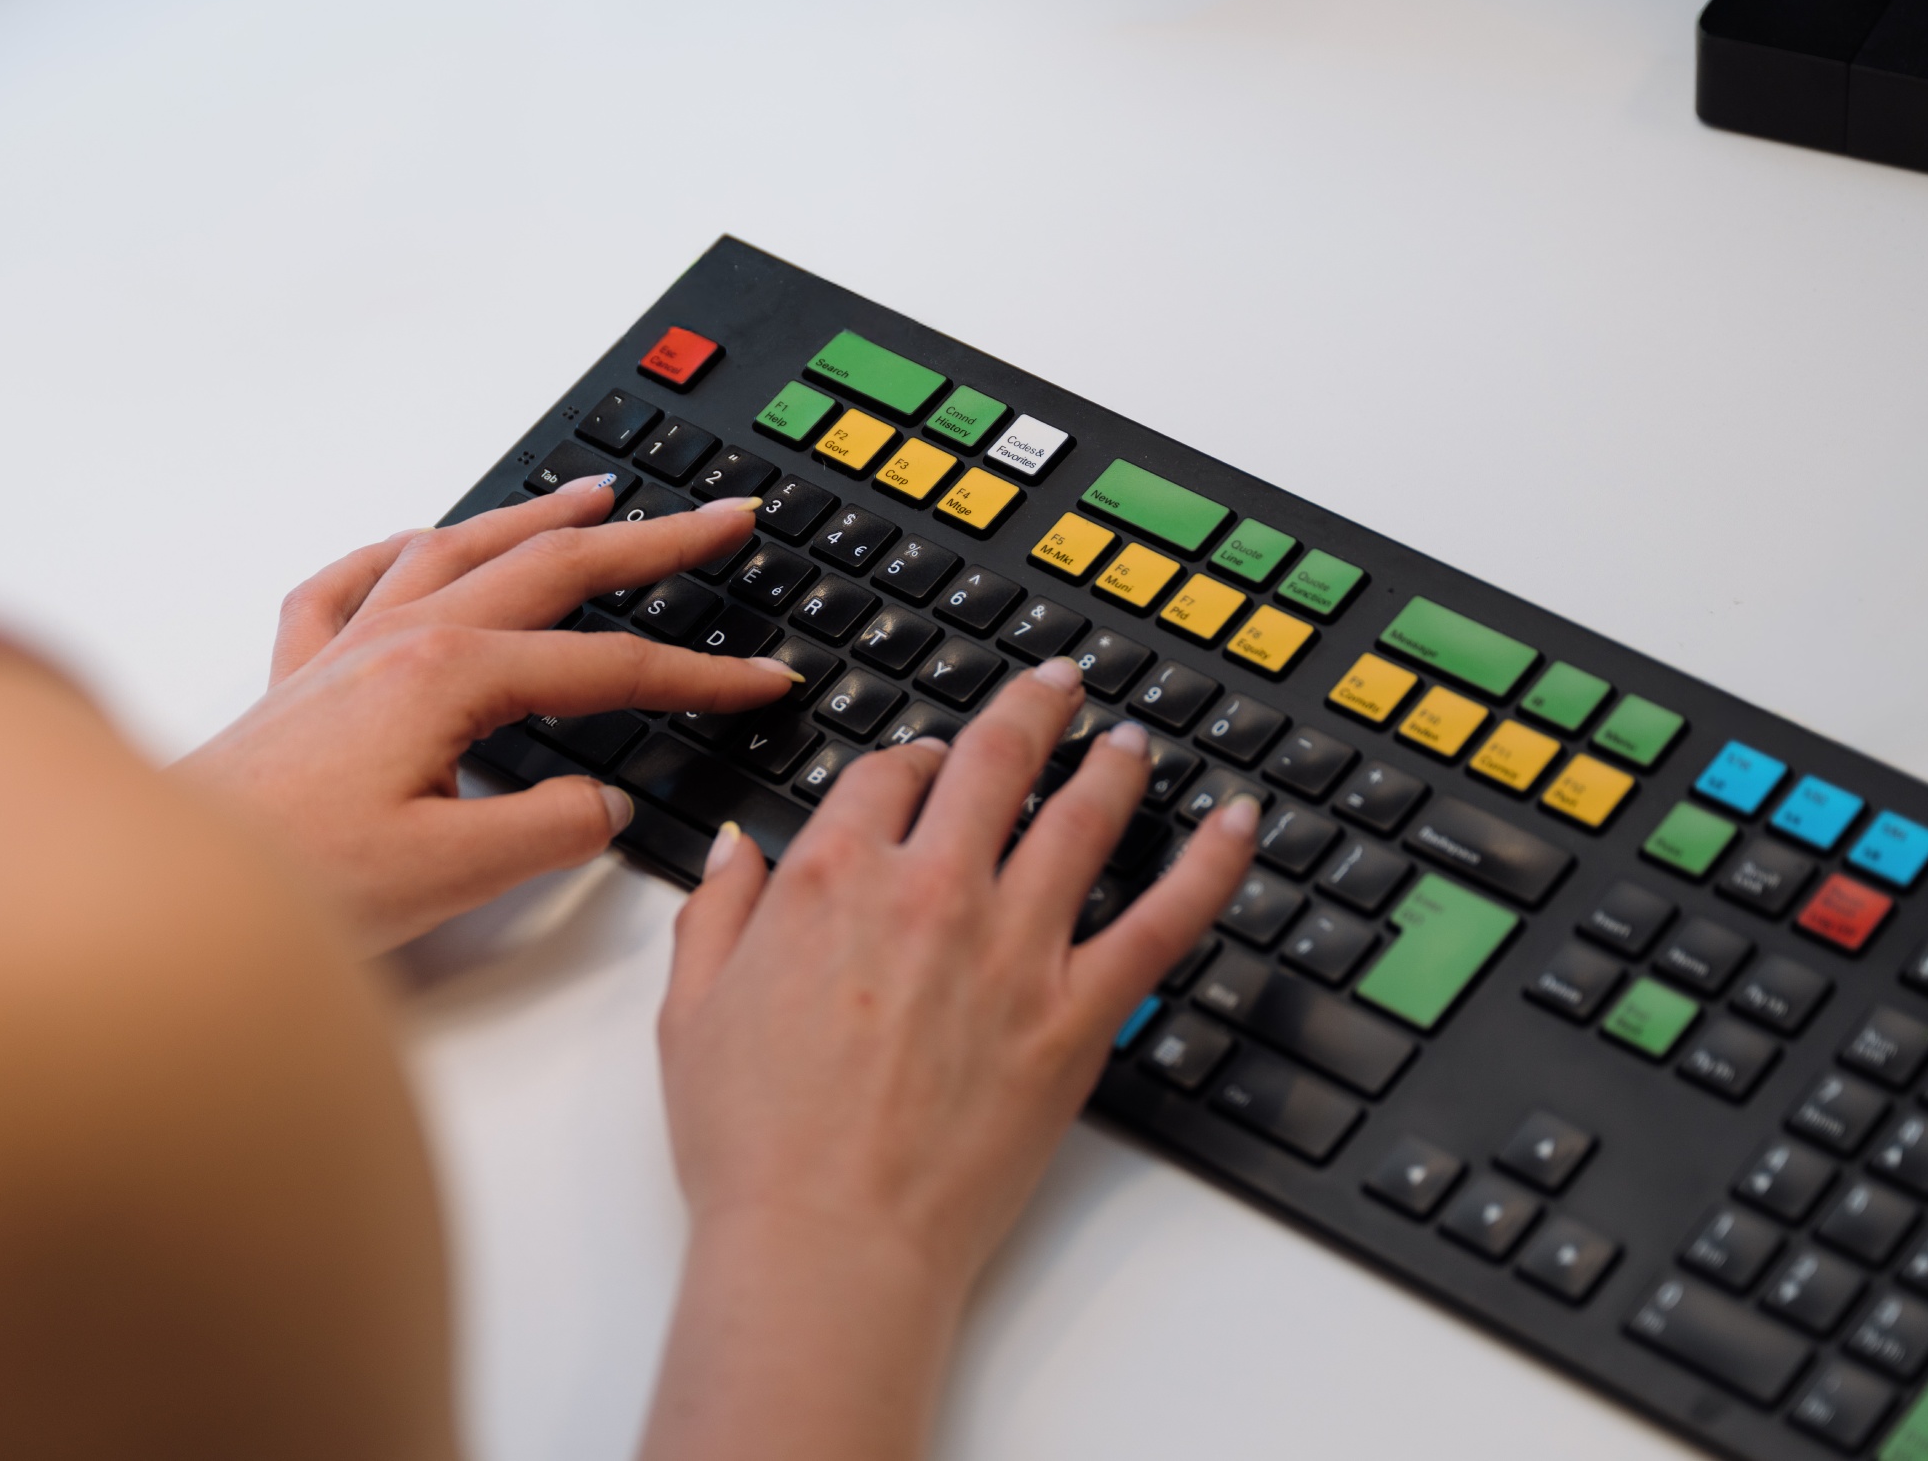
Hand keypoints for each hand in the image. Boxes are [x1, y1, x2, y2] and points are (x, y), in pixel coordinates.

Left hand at [178, 477, 796, 952]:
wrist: (173, 896)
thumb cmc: (294, 882)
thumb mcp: (451, 874)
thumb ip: (548, 830)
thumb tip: (601, 803)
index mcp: (447, 678)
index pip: (607, 668)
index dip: (697, 674)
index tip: (763, 678)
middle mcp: (398, 641)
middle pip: (547, 568)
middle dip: (646, 541)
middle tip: (719, 520)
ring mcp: (345, 651)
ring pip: (457, 550)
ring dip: (536, 517)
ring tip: (597, 494)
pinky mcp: (298, 682)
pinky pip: (349, 583)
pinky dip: (395, 551)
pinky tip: (415, 542)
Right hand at [641, 654, 1259, 1460]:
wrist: (828, 1240)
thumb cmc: (755, 1144)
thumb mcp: (691, 1012)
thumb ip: (716, 915)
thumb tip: (735, 853)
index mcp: (831, 878)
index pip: (885, 775)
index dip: (911, 756)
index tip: (927, 759)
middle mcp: (930, 889)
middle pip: (994, 763)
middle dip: (1030, 711)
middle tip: (1057, 686)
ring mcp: (1013, 946)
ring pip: (1081, 819)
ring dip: (1113, 765)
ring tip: (1133, 741)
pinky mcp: (1076, 1013)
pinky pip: (1164, 920)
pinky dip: (1208, 864)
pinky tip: (1236, 825)